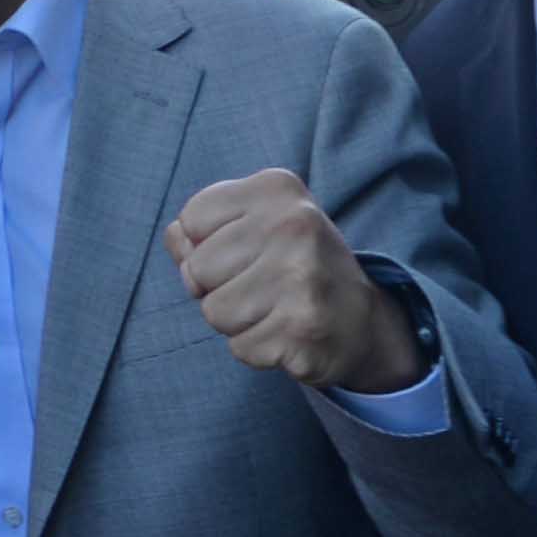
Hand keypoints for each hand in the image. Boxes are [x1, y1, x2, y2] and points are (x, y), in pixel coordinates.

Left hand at [164, 169, 423, 391]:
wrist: (361, 322)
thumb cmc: (293, 267)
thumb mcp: (255, 227)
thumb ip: (203, 228)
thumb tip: (175, 238)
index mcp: (277, 188)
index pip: (191, 219)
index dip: (206, 245)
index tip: (248, 250)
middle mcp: (293, 224)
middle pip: (197, 269)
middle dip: (217, 288)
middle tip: (263, 286)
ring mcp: (301, 277)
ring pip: (214, 312)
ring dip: (237, 321)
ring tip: (274, 310)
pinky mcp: (303, 328)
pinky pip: (240, 347)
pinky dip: (257, 348)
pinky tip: (288, 333)